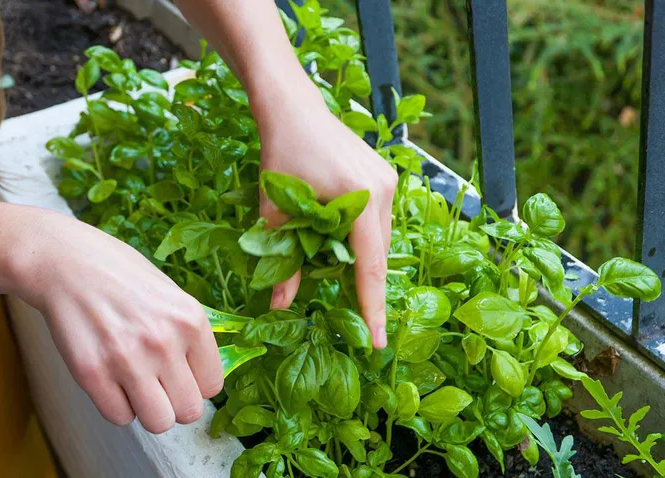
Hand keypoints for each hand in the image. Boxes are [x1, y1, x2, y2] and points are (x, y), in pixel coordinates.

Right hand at [12, 210, 222, 433]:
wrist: (65, 262)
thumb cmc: (120, 275)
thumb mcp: (171, 294)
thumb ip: (189, 335)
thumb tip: (202, 376)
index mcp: (190, 320)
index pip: (213, 385)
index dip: (195, 383)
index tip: (181, 374)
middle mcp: (164, 342)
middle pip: (189, 411)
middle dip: (174, 402)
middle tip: (158, 384)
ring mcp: (127, 360)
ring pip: (158, 423)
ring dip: (148, 410)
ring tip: (135, 385)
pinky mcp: (92, 373)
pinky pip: (120, 418)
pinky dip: (117, 406)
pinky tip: (111, 380)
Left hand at [256, 93, 397, 348]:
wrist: (293, 108)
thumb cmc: (280, 154)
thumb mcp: (276, 211)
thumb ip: (282, 260)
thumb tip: (279, 305)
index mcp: (359, 198)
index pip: (369, 266)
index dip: (372, 307)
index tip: (378, 341)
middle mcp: (383, 190)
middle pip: (377, 254)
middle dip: (365, 286)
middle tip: (357, 321)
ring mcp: (388, 181)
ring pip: (379, 238)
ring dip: (362, 260)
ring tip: (341, 278)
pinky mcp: (384, 176)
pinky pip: (378, 221)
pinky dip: (362, 239)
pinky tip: (343, 246)